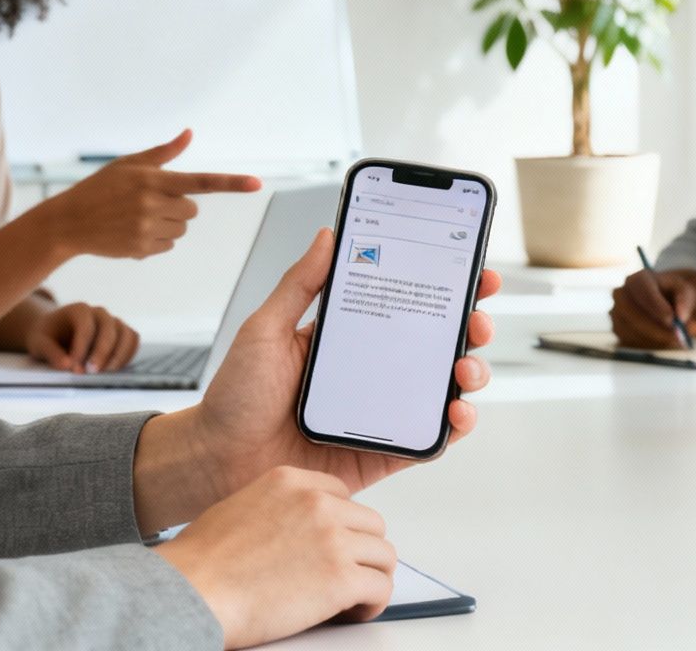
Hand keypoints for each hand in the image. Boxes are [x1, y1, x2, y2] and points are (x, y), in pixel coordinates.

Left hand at [24, 301, 139, 372]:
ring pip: (126, 334)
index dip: (82, 348)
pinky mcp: (122, 334)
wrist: (55, 332)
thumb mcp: (39, 343)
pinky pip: (133, 341)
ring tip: (104, 374)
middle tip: (91, 373)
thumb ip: (51, 353)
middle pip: (109, 329)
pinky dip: (127, 356)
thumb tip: (67, 365)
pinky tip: (113, 370)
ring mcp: (113, 322)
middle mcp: (99, 313)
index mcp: (79, 310)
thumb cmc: (47, 336)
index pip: (86, 326)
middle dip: (101, 353)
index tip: (75, 368)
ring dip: (118, 356)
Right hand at [41, 129, 261, 259]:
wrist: (68, 222)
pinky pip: (166, 246)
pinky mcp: (141, 249)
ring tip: (136, 218)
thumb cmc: (100, 188)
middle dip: (177, 207)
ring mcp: (146, 228)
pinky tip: (130, 232)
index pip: (201, 182)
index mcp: (153, 179)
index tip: (257, 184)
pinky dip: (154, 241)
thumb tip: (189, 133)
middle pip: (192, 211)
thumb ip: (163, 153)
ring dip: (167, 225)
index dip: (232, 183)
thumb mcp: (129, 164)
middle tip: (149, 203)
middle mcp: (153, 204)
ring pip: (181, 230)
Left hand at [132, 228, 501, 527]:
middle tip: (476, 318)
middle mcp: (372, 370)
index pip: (406, 304)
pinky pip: (429, 439)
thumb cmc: (235, 396)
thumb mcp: (265, 329)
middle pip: (437, 344)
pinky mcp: (383, 451)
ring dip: (470, 373)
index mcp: (348, 336)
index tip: (472, 271)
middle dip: (470, 327)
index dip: (444, 286)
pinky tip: (457, 411)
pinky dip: (454, 426)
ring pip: (443, 388)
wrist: (219, 460)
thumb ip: (299, 285)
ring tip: (466, 368)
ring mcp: (381, 411)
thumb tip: (328, 235)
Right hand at [158, 466, 395, 648]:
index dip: (342, 525)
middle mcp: (317, 503)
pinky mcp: (341, 578)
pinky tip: (354, 612)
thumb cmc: (201, 563)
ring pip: (383, 555)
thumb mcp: (240, 508)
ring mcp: (333, 538)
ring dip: (371, 577)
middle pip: (369, 523)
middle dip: (361, 551)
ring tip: (353, 597)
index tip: (337, 545)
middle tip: (348, 574)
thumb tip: (297, 533)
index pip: (342, 495)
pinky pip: (381, 588)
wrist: (191, 591)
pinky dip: (373, 603)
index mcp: (291, 481)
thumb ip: (278, 511)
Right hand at [610, 268, 695, 346]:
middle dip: (654, 328)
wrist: (666, 304)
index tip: (672, 320)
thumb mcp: (686, 291)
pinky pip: (631, 343)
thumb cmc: (674, 294)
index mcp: (637, 279)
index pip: (641, 289)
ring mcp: (617, 314)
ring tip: (679, 339)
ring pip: (632, 331)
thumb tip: (681, 317)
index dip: (655, 305)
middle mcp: (621, 294)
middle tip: (677, 337)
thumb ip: (685, 300)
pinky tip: (666, 342)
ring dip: (656, 339)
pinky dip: (651, 346)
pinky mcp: (618, 331)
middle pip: (631, 312)